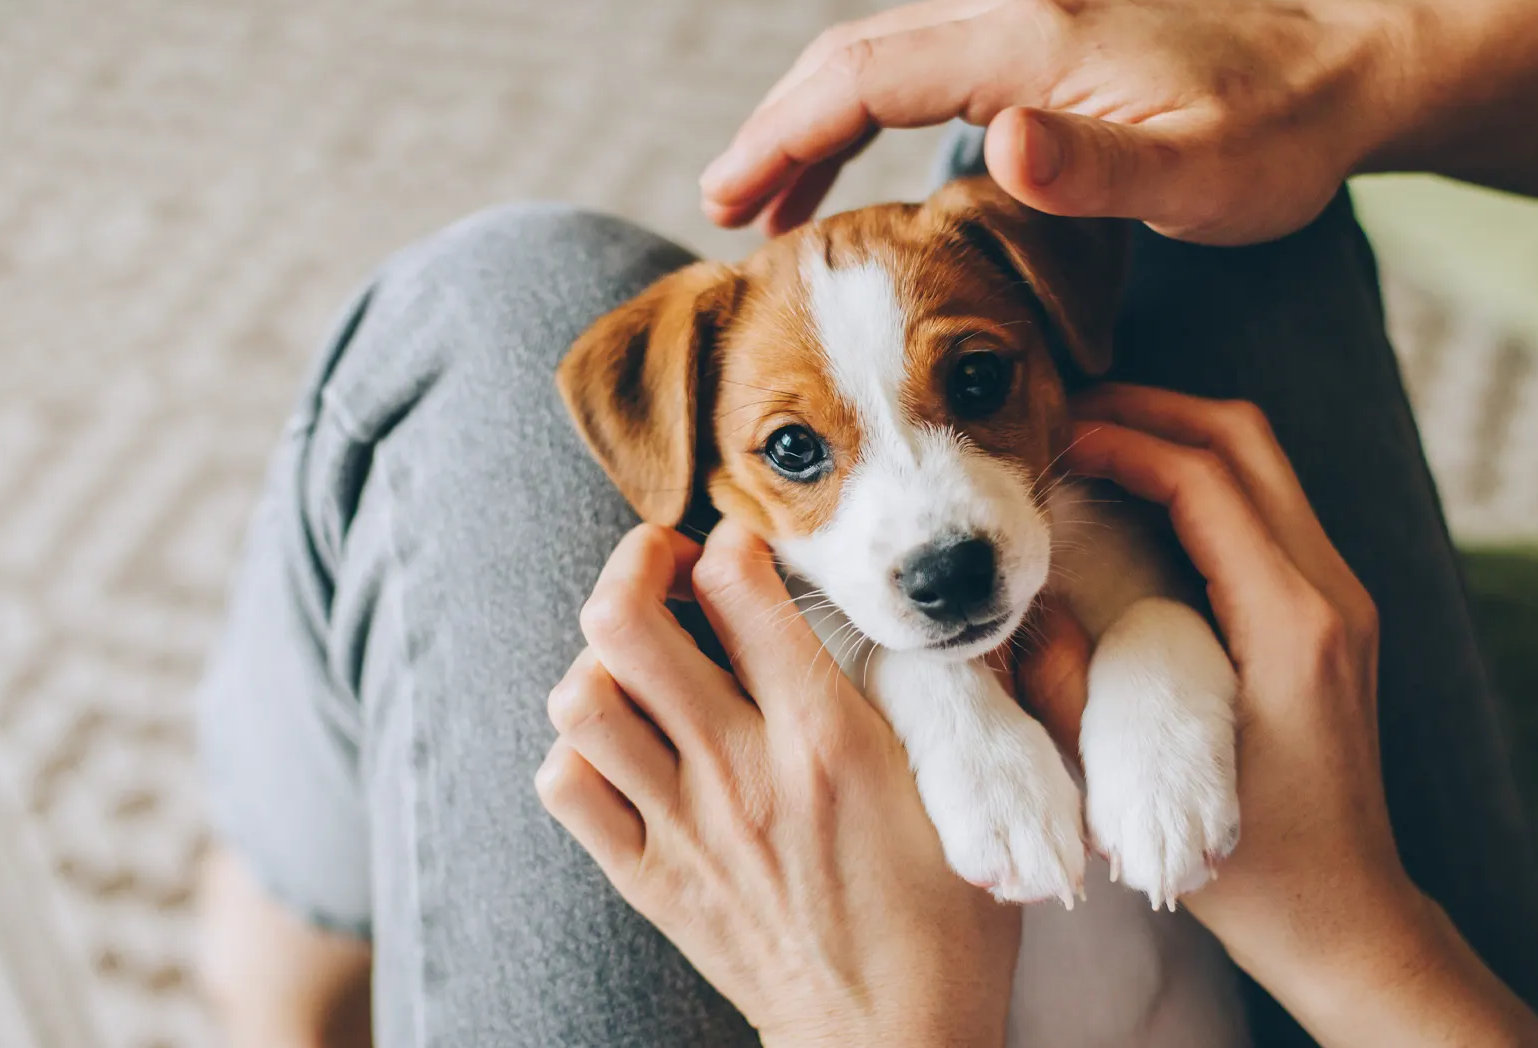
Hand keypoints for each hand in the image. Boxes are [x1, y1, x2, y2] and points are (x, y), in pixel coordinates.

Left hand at [535, 519, 1018, 1047]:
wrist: (892, 1040)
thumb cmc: (945, 921)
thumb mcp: (968, 796)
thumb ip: (960, 696)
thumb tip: (962, 618)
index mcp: (828, 738)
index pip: (740, 587)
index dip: (734, 539)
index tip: (747, 547)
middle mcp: (742, 771)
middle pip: (626, 624)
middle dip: (636, 563)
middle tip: (669, 566)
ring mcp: (685, 827)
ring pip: (582, 700)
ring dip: (602, 659)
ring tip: (643, 659)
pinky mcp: (652, 878)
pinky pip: (568, 787)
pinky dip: (581, 750)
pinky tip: (626, 744)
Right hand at [700, 0, 1398, 243]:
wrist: (1345, 77)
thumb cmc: (1276, 138)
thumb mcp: (1195, 173)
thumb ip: (1091, 167)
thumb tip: (992, 144)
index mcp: (1029, 38)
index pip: (864, 76)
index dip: (785, 138)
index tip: (726, 204)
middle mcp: (1014, 9)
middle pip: (853, 57)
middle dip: (778, 130)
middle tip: (723, 214)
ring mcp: (1028, 17)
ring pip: (882, 59)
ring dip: (816, 124)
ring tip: (771, 208)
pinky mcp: (1046, 41)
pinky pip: (925, 69)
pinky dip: (869, 117)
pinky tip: (866, 176)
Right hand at [1039, 384, 1537, 1047]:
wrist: (1351, 919)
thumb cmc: (1257, 874)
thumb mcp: (1140, 791)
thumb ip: (1071, 694)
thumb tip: (1019, 608)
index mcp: (1292, 624)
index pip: (1206, 478)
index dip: (1123, 439)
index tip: (1052, 437)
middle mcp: (1330, 594)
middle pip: (1245, 440)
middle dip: (1153, 409)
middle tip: (1066, 415)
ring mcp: (1340, 600)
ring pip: (1262, 464)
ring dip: (1177, 438)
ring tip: (1092, 444)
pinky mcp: (1330, 617)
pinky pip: (1266, 508)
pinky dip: (1199, 481)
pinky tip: (1134, 504)